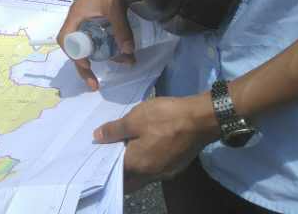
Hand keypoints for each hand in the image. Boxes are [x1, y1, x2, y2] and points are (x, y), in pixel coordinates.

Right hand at [56, 0, 133, 90]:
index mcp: (77, 15)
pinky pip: (100, 33)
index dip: (74, 56)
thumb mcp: (115, 8)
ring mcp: (91, 15)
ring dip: (104, 54)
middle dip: (86, 63)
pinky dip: (110, 43)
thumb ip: (121, 31)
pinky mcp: (101, 12)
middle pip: (77, 45)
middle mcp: (80, 17)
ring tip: (124, 62)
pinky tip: (125, 49)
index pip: (66, 40)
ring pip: (91, 40)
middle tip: (95, 82)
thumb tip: (127, 53)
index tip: (89, 67)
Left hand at [92, 93, 219, 192]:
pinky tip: (145, 147)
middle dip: (119, 172)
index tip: (98, 155)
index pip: (115, 172)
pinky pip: (155, 170)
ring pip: (143, 176)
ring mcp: (166, 172)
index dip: (105, 164)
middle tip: (109, 154)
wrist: (201, 119)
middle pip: (130, 180)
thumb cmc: (164, 118)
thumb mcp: (135, 119)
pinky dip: (147, 163)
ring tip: (125, 148)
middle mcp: (151, 175)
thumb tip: (96, 137)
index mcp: (138, 165)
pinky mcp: (177, 166)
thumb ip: (115, 130)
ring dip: (134, 167)